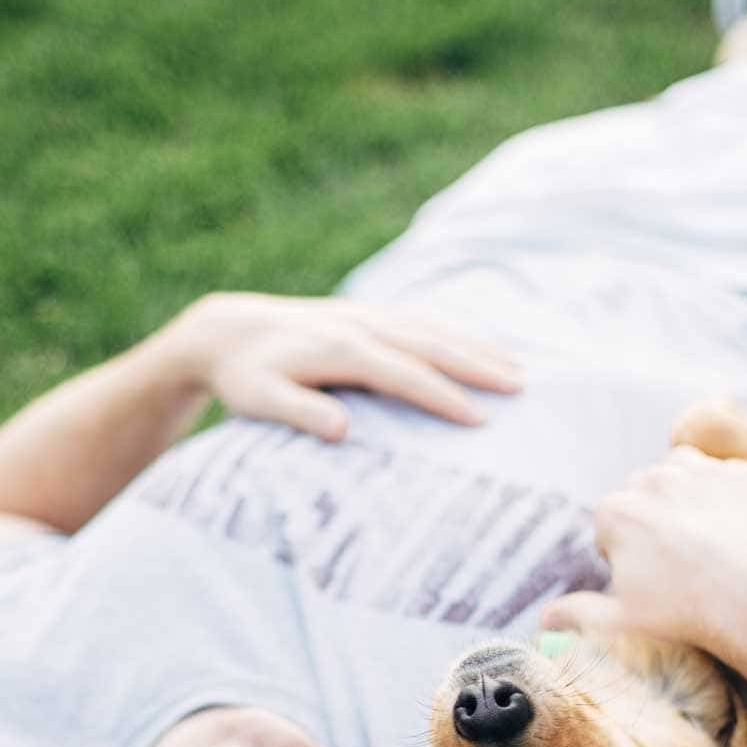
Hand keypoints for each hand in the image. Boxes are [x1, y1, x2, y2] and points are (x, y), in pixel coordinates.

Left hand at [160, 291, 522, 440]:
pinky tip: (478, 347)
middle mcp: (360, 326)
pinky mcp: (366, 314)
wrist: (225, 330)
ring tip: (516, 368)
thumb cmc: (242, 376)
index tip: (479, 419)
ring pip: (431, 328)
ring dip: (474, 346)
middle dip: (477, 365)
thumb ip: (299, 413)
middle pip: (430, 345)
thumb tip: (343, 431)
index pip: (403, 375)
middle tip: (521, 387)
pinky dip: (453, 333)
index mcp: (339, 349)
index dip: (442, 397)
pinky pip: (420, 321)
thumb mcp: (259, 400)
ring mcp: (366, 315)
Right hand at [540, 446, 746, 667]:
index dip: (624, 554)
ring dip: (690, 499)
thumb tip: (544, 621)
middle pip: (646, 495)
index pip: (611, 525)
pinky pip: (735, 482)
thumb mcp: (619, 624)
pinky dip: (736, 502)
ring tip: (707, 544)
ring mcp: (706, 472)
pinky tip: (743, 537)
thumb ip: (577, 615)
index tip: (646, 581)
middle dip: (654, 521)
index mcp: (616, 512)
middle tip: (678, 566)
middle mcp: (656, 479)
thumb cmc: (684, 617)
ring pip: (687, 476)